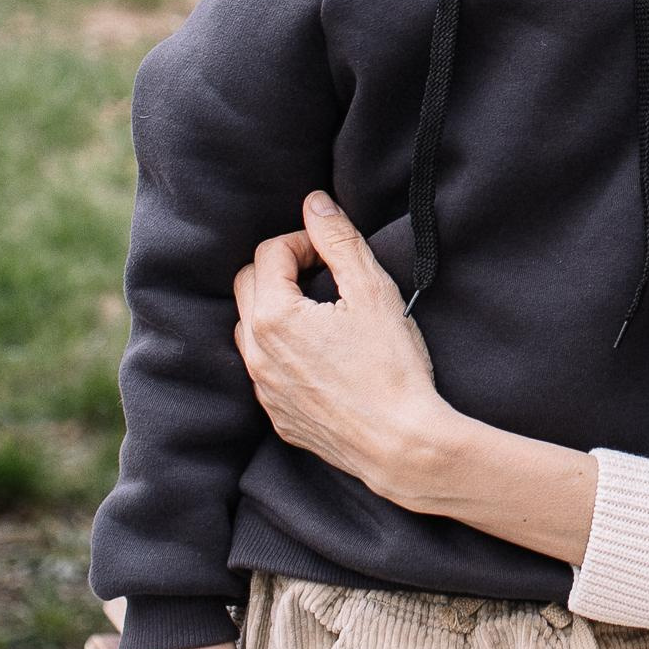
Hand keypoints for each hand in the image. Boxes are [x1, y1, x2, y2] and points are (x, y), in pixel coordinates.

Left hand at [233, 193, 440, 494]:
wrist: (402, 444)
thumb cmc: (392, 367)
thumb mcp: (372, 291)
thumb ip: (338, 240)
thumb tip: (315, 203)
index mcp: (273, 317)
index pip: (270, 253)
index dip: (303, 241)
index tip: (333, 252)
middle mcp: (256, 354)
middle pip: (247, 286)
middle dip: (280, 270)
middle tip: (324, 276)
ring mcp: (264, 390)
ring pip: (250, 331)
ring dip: (275, 311)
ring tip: (320, 314)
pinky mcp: (278, 418)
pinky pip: (265, 371)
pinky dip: (283, 352)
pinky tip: (323, 356)